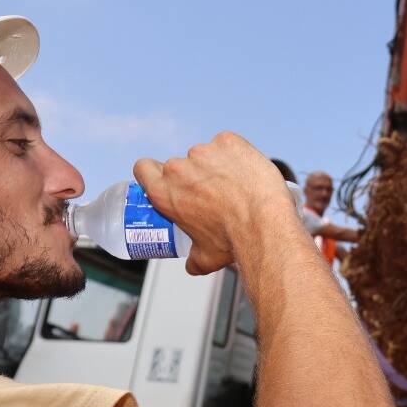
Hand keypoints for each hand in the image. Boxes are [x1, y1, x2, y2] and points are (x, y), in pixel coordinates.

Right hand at [134, 132, 291, 275]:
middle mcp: (179, 168)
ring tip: (236, 185)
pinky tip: (246, 172)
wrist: (264, 222)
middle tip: (211, 192)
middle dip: (192, 176)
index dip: (152, 172)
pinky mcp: (227, 141)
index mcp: (164, 192)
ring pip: (205, 155)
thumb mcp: (205, 257)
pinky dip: (236, 155)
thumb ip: (193, 259)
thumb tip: (192, 265)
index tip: (165, 179)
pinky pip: (228, 145)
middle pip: (179, 165)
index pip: (143, 168)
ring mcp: (203, 151)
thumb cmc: (233, 239)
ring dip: (215, 166)